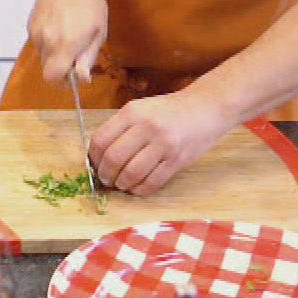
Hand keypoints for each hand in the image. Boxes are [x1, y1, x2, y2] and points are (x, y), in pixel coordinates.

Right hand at [28, 0, 106, 84]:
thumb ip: (88, 58)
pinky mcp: (30, 24)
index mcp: (66, 45)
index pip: (53, 78)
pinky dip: (48, 40)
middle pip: (47, 69)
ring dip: (55, 52)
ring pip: (43, 55)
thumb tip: (82, 79)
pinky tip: (59, 23)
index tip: (73, 75)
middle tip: (76, 51)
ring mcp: (36, 32)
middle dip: (61, 67)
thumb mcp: (99, 31)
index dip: (63, 82)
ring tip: (69, 32)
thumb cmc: (89, 0)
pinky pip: (39, 42)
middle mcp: (47, 41)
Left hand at [90, 91, 231, 195]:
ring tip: (122, 184)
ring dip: (122, 184)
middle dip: (105, 174)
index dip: (94, 158)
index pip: (101, 140)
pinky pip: (152, 182)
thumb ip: (120, 128)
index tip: (95, 165)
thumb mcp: (141, 109)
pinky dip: (140, 189)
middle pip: (114, 159)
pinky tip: (137, 187)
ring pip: (132, 173)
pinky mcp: (177, 160)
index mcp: (132, 112)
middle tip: (106, 179)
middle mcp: (146, 127)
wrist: (204, 108)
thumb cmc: (168, 111)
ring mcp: (163, 144)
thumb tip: (99, 156)